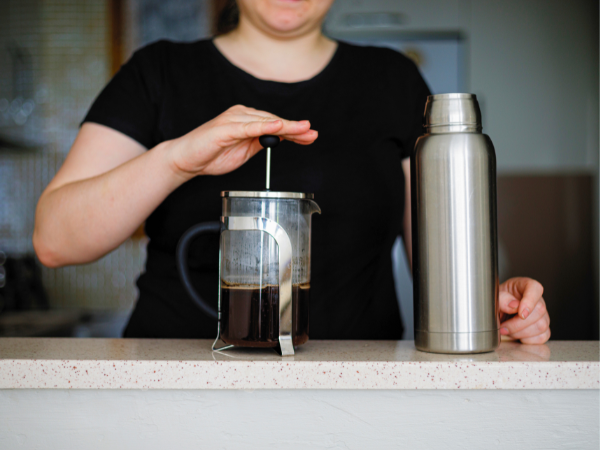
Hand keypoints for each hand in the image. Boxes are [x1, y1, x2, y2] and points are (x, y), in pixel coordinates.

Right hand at [166, 104, 317, 178]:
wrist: (186, 159)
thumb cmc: (211, 155)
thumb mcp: (244, 152)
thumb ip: (260, 143)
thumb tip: (280, 140)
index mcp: (247, 120)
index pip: (276, 124)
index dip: (294, 130)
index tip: (310, 136)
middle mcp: (241, 115)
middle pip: (274, 121)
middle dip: (295, 128)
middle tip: (313, 133)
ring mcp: (233, 119)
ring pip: (265, 122)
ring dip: (286, 126)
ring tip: (303, 130)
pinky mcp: (225, 128)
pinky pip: (249, 126)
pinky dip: (265, 127)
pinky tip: (278, 128)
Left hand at [498, 277, 549, 343]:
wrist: (498, 314)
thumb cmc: (498, 302)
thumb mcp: (495, 297)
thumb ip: (502, 299)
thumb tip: (514, 305)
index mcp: (525, 286)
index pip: (535, 288)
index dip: (529, 301)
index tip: (520, 314)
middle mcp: (537, 300)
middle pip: (539, 311)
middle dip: (518, 323)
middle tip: (503, 327)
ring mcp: (543, 315)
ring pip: (541, 326)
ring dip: (520, 333)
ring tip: (507, 331)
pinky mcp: (544, 329)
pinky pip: (542, 337)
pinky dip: (527, 340)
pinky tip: (517, 335)